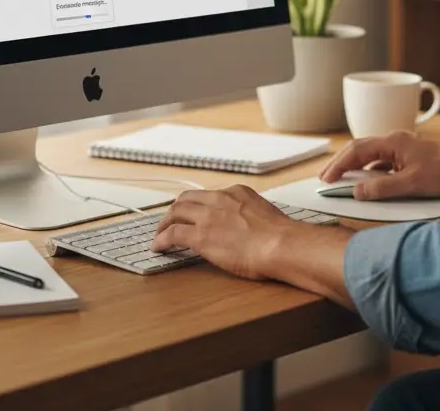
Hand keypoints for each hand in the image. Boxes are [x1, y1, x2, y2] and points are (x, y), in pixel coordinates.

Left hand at [150, 184, 297, 279]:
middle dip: (175, 210)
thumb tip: (248, 227)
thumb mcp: (264, 214)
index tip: (192, 214)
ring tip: (160, 235)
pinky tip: (159, 247)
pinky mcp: (201, 236)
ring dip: (164, 224)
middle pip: (187, 199)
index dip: (196, 206)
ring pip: (176, 212)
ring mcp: (209, 216)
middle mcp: (220, 199)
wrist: (281, 244)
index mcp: (237, 193)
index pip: (208, 196)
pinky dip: (161, 240)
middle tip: (169, 222)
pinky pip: (172, 234)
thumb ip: (250, 215)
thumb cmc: (280, 236)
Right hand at [318, 131, 439, 199]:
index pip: (357, 150)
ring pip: (370, 154)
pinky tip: (368, 181)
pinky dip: (369, 169)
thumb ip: (381, 188)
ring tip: (341, 179)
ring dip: (354, 166)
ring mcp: (402, 147)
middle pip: (360, 149)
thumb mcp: (411, 184)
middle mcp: (395, 140)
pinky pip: (382, 160)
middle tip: (325, 178)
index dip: (338, 164)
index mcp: (393, 142)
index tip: (326, 179)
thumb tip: (356, 191)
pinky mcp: (409, 156)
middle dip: (341, 163)